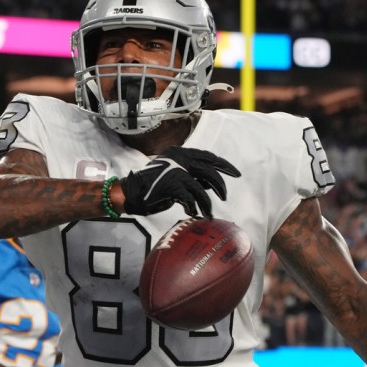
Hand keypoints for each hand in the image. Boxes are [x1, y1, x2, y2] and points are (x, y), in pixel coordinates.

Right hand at [120, 147, 240, 217]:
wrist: (131, 193)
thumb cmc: (152, 187)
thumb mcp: (174, 176)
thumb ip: (191, 176)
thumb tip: (211, 184)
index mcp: (180, 153)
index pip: (208, 156)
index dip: (223, 165)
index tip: (235, 173)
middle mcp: (179, 159)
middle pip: (209, 169)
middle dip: (220, 184)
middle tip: (225, 196)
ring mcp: (176, 171)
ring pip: (201, 188)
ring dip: (207, 203)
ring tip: (208, 212)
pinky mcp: (172, 185)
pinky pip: (191, 198)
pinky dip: (194, 207)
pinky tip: (193, 213)